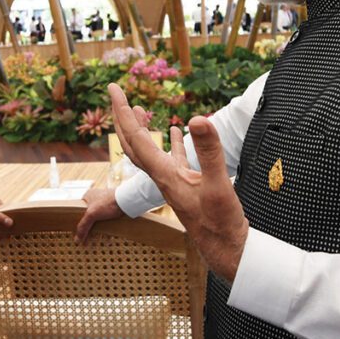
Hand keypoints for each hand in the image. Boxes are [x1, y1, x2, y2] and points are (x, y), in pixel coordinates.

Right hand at [75, 188, 123, 243]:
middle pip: (89, 217)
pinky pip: (107, 220)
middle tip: (87, 240)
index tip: (79, 233)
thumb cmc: (109, 202)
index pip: (79, 211)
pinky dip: (107, 228)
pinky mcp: (113, 208)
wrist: (127, 200)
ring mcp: (105, 203)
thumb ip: (83, 226)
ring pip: (98, 219)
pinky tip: (107, 237)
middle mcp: (96, 198)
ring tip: (97, 240)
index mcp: (88, 196)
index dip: (79, 223)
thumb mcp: (92, 215)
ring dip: (98, 230)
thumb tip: (77, 239)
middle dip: (89, 229)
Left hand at [108, 83, 248, 281]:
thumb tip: (197, 119)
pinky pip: (171, 159)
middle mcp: (161, 177)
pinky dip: (172, 142)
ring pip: (149, 151)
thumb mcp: (218, 184)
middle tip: (116, 93)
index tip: (113, 89)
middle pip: (132, 143)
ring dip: (142, 129)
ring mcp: (173, 181)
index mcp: (163, 175)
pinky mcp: (187, 185)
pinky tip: (179, 131)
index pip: (135, 138)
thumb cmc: (221, 222)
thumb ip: (209, 152)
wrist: (226, 249)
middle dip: (123, 117)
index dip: (123, 111)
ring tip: (139, 109)